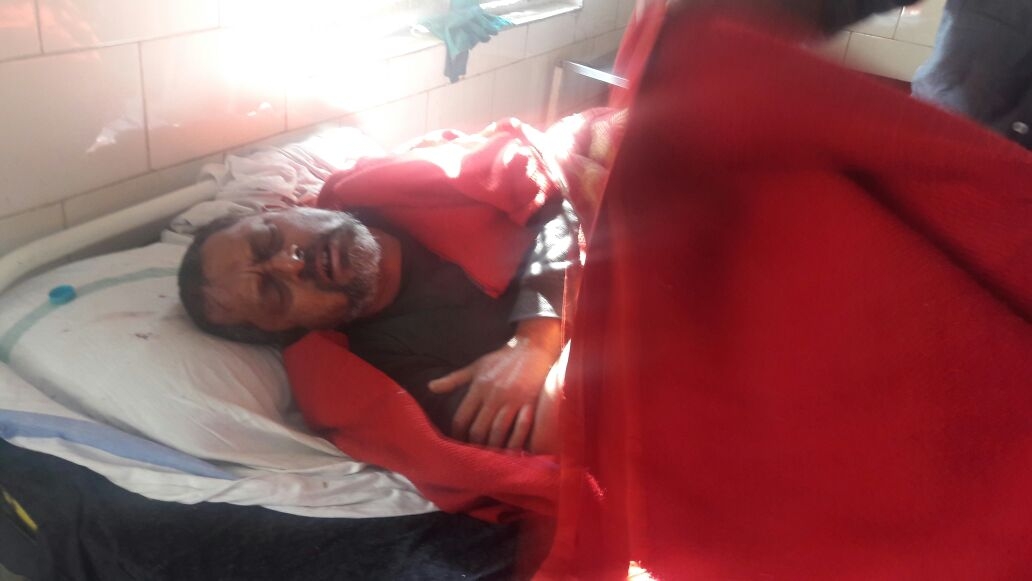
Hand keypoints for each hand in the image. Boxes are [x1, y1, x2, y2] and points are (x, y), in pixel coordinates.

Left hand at [428, 318, 560, 448]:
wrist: (531, 348)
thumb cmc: (501, 359)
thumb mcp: (475, 367)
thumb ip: (453, 380)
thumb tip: (430, 387)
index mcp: (479, 387)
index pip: (462, 418)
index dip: (458, 435)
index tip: (458, 444)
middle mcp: (494, 395)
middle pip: (479, 429)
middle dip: (475, 445)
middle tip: (475, 455)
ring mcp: (513, 400)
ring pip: (499, 432)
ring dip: (494, 448)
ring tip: (491, 457)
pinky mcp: (530, 403)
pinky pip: (521, 429)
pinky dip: (515, 442)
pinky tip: (512, 451)